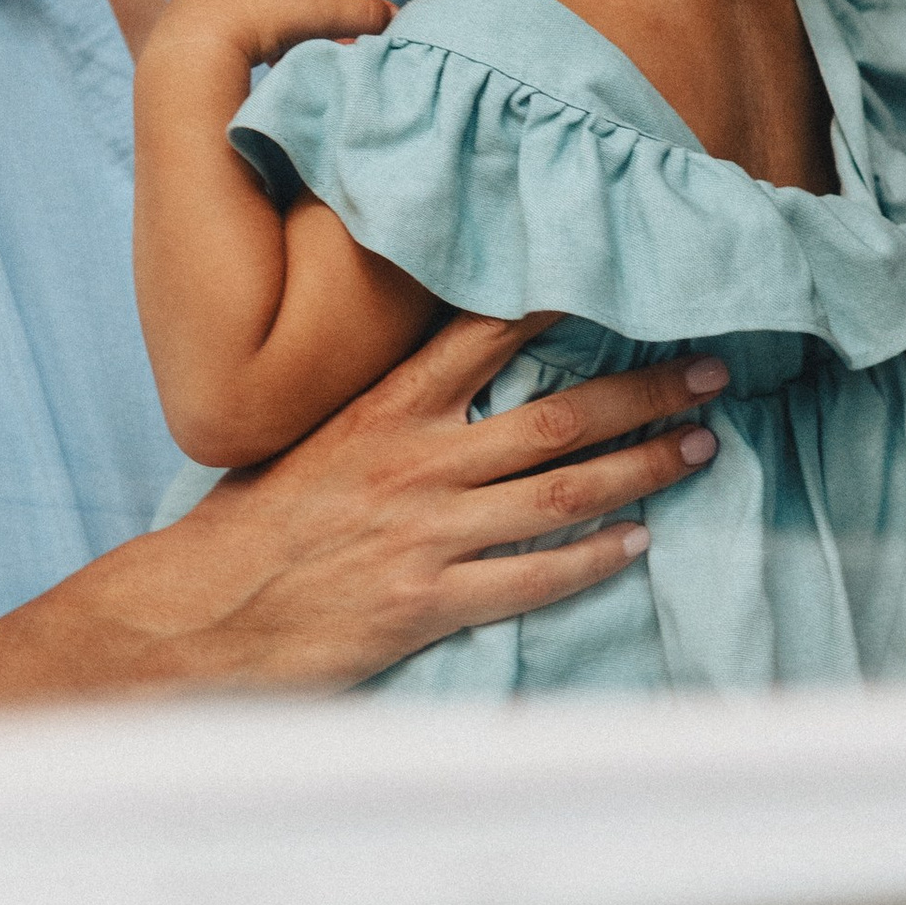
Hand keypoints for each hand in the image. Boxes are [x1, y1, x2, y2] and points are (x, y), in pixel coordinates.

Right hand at [0, 322, 728, 707]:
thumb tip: (440, 379)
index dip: (564, 304)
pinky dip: (592, 561)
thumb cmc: (243, 535)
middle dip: (645, 388)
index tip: (630, 283)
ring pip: (562, 492)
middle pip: (557, 414)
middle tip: (714, 370)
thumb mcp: (302, 447)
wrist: (191, 621)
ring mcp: (424, 535)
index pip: (484, 334)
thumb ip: (375, 416)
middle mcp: (412, 463)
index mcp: (379, 412)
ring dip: (642, 469)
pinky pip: (531, 578)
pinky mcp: (427, 604)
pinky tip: (639, 545)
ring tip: (699, 448)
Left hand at [140, 0, 393, 81]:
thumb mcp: (317, 17)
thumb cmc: (255, 21)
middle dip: (329, 0)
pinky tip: (270, 52)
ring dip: (301, 18)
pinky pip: (256, 3)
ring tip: (300, 49)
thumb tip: (392, 17)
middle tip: (338, 37)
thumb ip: (361, 15)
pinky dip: (272, 25)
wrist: (189, 48)